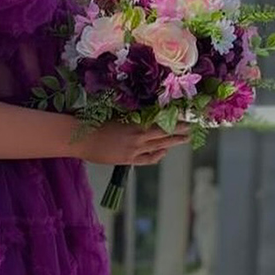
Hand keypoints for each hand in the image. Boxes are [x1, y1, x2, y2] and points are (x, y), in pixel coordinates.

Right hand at [73, 118, 191, 166]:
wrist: (81, 139)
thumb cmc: (95, 124)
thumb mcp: (117, 117)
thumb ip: (133, 118)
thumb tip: (146, 114)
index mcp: (135, 123)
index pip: (161, 120)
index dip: (175, 119)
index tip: (186, 115)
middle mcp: (138, 136)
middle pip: (165, 133)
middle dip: (180, 130)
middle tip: (193, 126)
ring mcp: (134, 149)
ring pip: (160, 145)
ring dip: (174, 142)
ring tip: (185, 139)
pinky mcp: (128, 159)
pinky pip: (149, 158)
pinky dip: (158, 154)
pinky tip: (164, 151)